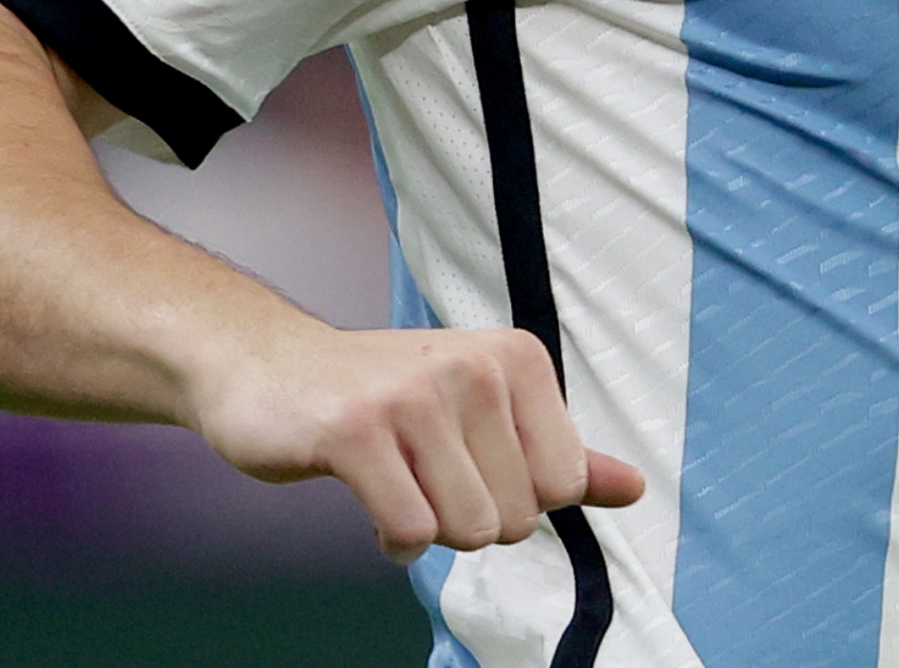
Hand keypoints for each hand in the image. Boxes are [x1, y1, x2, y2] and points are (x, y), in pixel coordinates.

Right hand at [182, 320, 648, 559]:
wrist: (264, 364)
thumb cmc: (379, 393)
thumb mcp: (479, 409)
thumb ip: (559, 451)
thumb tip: (634, 489)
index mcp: (514, 358)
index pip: (565, 483)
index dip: (517, 496)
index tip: (467, 462)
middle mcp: (471, 367)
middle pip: (518, 517)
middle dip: (469, 518)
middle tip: (422, 472)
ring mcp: (411, 397)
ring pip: (468, 530)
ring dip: (429, 529)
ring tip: (397, 483)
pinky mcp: (354, 432)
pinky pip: (411, 532)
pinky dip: (392, 540)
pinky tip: (371, 501)